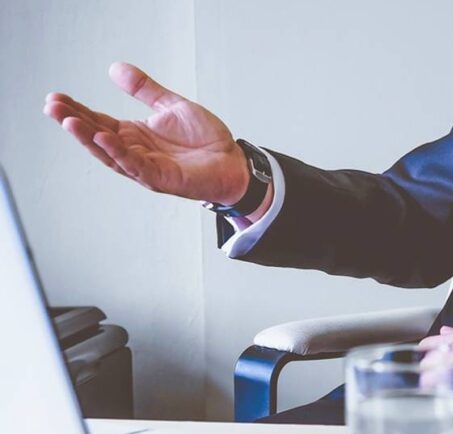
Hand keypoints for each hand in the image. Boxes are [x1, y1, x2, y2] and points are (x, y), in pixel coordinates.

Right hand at [43, 62, 249, 204]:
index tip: (55, 98)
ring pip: (110, 154)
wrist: (233, 161)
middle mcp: (135, 152)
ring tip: (69, 122)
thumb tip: (115, 68)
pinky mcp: (161, 178)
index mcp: (135, 135)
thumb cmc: (206, 140)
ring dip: (89, 139)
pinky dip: (119, 153)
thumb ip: (145, 90)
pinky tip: (105, 138)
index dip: (77, 111)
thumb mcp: (172, 106)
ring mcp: (146, 167)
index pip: (98, 121)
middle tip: (52, 107)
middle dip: (74, 123)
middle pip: (98, 137)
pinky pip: (136, 165)